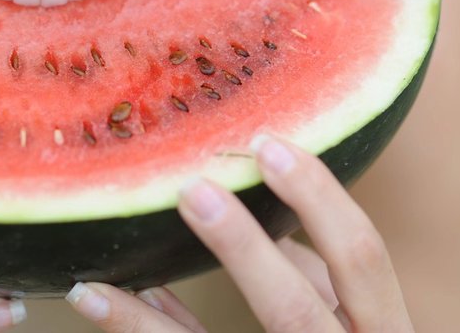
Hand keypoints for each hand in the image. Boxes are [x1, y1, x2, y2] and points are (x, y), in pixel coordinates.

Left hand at [65, 136, 413, 331]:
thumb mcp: (362, 330)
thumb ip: (322, 286)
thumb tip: (284, 226)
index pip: (362, 258)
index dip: (320, 198)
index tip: (268, 145)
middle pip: (296, 309)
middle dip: (244, 249)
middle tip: (193, 188)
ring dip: (149, 318)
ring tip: (99, 272)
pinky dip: (137, 330)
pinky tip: (97, 301)